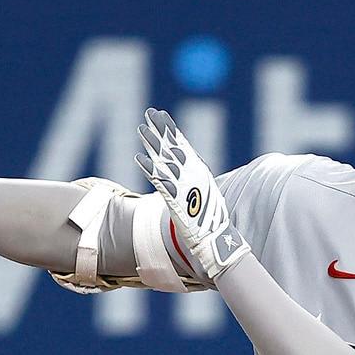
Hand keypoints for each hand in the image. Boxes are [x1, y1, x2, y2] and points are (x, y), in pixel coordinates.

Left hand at [136, 107, 249, 278]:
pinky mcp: (176, 199)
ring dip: (152, 144)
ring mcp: (185, 186)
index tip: (160, 114)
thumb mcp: (204, 194)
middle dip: (160, 130)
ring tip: (140, 129)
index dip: (170, 129)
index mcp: (199, 171)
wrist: (216, 240)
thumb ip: (194, 180)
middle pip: (173, 147)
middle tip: (148, 114)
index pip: (182, 144)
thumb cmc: (210, 220)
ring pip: (165, 160)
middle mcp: (193, 175)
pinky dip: (149, 169)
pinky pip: (160, 181)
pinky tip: (138, 157)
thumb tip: (186, 172)